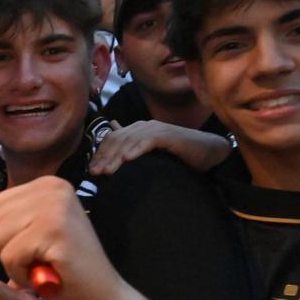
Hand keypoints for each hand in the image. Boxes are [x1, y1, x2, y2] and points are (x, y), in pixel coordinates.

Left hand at [0, 176, 127, 299]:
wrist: (102, 298)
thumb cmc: (65, 270)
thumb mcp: (33, 236)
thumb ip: (7, 222)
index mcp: (48, 184)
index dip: (7, 235)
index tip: (37, 246)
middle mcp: (52, 188)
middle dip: (9, 248)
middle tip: (42, 258)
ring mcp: (55, 207)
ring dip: (15, 263)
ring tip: (44, 266)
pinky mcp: (54, 231)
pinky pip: (10, 256)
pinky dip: (22, 275)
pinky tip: (45, 277)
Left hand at [89, 120, 230, 175]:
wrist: (208, 151)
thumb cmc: (180, 155)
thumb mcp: (153, 154)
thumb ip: (135, 153)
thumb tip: (117, 159)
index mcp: (137, 130)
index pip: (112, 139)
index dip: (100, 154)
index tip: (91, 171)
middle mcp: (144, 126)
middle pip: (117, 140)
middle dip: (104, 157)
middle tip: (94, 173)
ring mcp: (156, 129)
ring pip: (130, 141)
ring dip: (116, 157)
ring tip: (106, 171)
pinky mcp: (168, 134)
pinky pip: (148, 141)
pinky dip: (136, 150)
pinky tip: (127, 160)